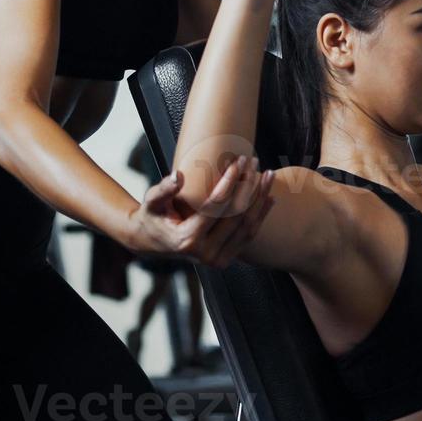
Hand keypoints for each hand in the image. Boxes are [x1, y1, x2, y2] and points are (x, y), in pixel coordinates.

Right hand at [126, 155, 275, 267]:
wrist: (152, 243)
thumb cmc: (152, 217)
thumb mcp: (152, 202)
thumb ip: (163, 190)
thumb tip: (177, 176)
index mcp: (187, 240)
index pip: (216, 207)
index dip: (229, 182)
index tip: (238, 161)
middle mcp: (205, 254)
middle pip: (236, 216)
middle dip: (248, 186)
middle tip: (254, 161)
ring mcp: (217, 260)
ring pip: (247, 226)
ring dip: (260, 198)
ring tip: (268, 174)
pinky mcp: (226, 259)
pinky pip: (248, 236)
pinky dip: (260, 215)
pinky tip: (269, 196)